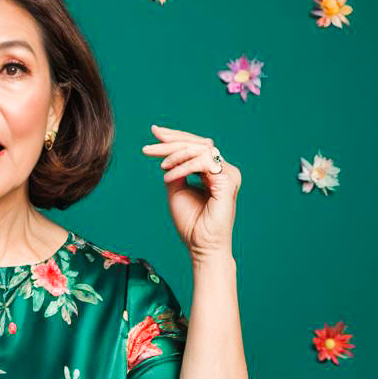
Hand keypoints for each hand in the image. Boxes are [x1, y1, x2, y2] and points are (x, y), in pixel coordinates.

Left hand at [141, 124, 239, 261]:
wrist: (201, 246)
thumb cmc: (191, 223)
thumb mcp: (176, 190)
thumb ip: (174, 170)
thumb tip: (167, 155)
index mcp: (212, 171)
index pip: (195, 147)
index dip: (175, 138)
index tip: (154, 132)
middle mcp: (222, 169)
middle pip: (198, 144)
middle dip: (172, 141)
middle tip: (149, 144)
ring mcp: (228, 174)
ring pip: (200, 150)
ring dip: (176, 154)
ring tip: (160, 167)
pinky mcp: (228, 181)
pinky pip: (204, 162)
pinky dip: (183, 167)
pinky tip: (168, 175)